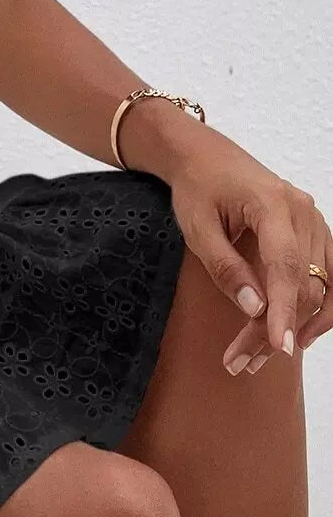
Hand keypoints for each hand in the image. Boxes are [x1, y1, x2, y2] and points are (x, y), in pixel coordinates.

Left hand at [163, 124, 329, 371]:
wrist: (204, 155)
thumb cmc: (196, 187)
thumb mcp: (197, 227)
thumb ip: (225, 267)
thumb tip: (255, 309)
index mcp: (273, 204)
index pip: (286, 267)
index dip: (285, 310)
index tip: (279, 346)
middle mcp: (304, 212)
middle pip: (303, 283)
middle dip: (276, 327)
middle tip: (241, 362)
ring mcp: (315, 221)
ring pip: (320, 286)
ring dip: (298, 324)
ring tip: (261, 356)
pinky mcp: (315, 232)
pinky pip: (329, 276)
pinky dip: (318, 307)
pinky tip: (298, 333)